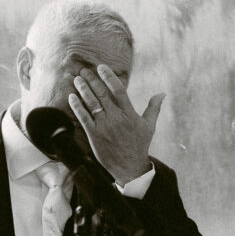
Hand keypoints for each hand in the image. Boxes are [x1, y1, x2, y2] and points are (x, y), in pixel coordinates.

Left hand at [69, 64, 163, 185]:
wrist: (129, 167)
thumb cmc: (139, 145)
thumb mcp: (149, 126)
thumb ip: (154, 108)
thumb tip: (162, 93)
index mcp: (129, 114)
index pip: (118, 90)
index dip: (109, 77)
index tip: (101, 67)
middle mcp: (116, 118)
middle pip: (102, 94)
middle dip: (92, 80)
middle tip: (84, 70)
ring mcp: (104, 127)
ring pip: (91, 104)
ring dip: (83, 90)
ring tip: (77, 79)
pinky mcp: (94, 135)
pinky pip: (83, 118)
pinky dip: (77, 106)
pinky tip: (72, 97)